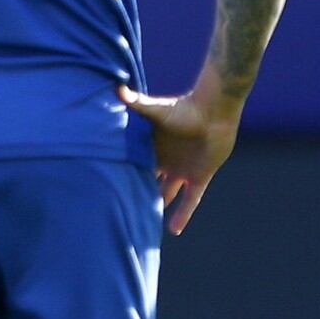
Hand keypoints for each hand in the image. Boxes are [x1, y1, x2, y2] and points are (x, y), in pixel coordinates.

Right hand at [118, 84, 239, 235]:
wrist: (214, 112)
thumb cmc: (184, 108)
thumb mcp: (157, 110)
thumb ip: (137, 103)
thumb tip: (117, 89)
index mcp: (151, 147)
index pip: (134, 164)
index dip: (122, 175)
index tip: (105, 188)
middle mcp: (165, 160)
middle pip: (148, 181)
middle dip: (136, 193)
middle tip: (119, 209)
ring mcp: (182, 170)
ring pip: (167, 193)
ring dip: (158, 205)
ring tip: (143, 224)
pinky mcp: (199, 176)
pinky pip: (190, 199)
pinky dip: (183, 213)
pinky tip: (174, 229)